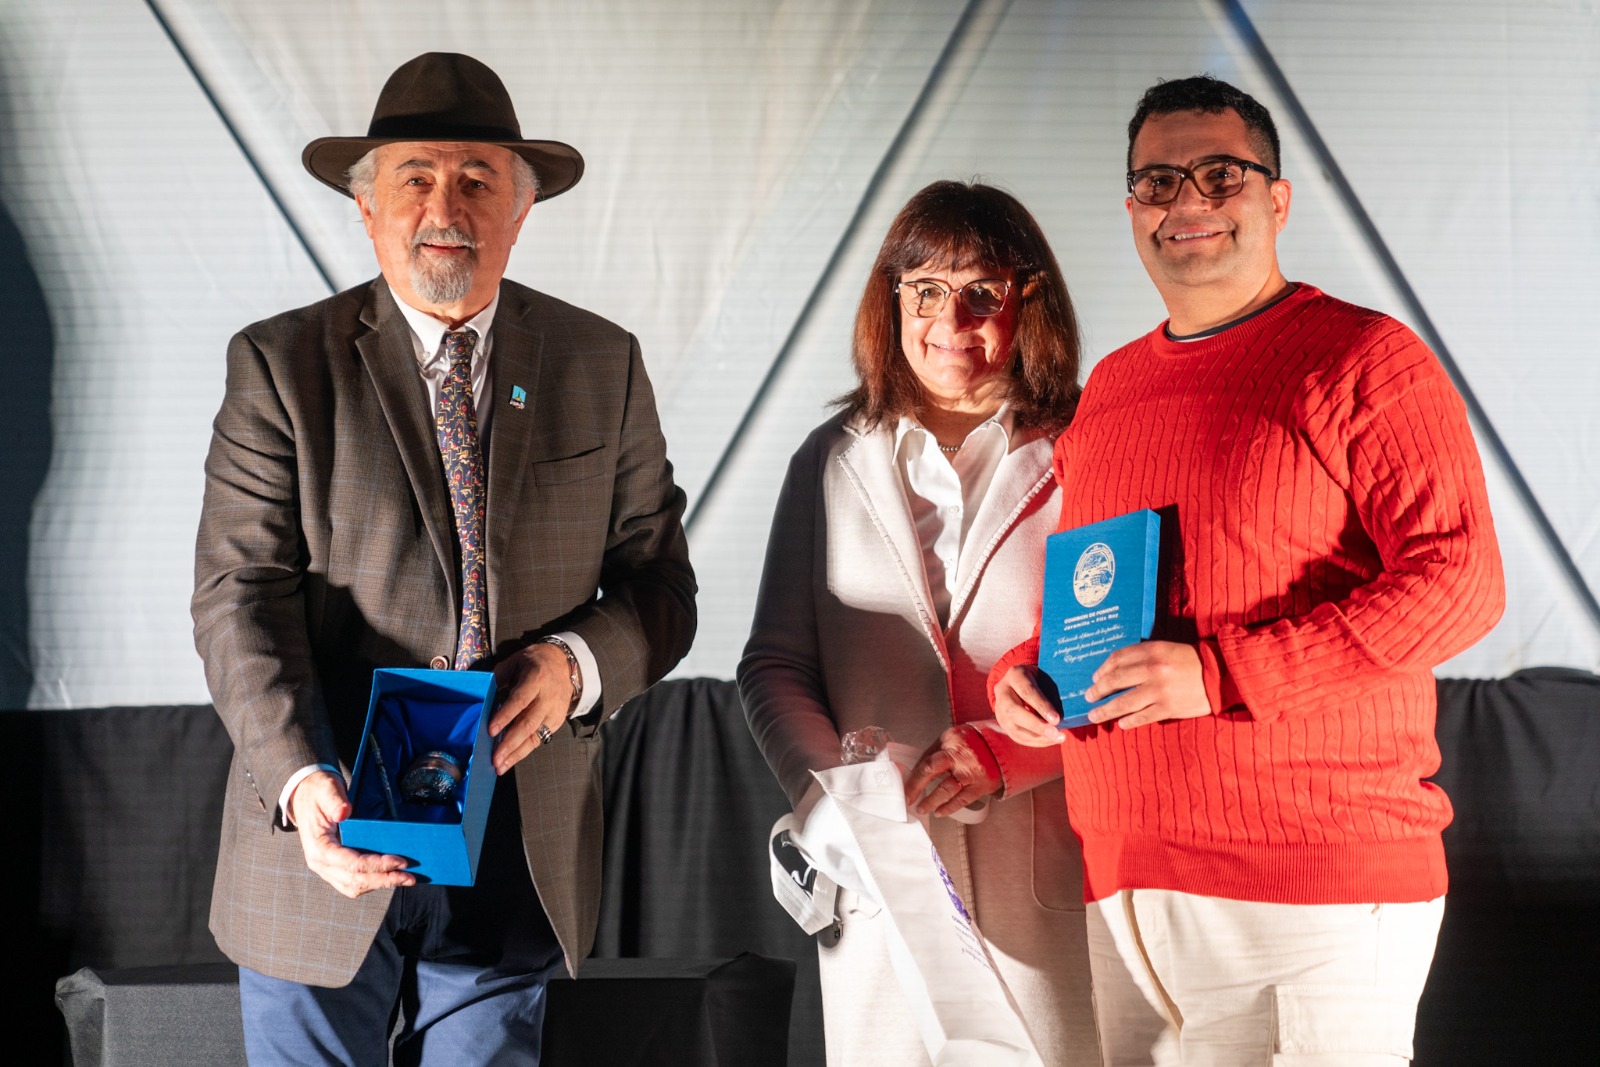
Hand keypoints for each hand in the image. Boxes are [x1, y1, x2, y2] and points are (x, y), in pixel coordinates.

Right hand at [287, 770, 413, 897]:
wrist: (305, 795)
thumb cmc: (318, 792)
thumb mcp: (327, 790)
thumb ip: (336, 801)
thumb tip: (344, 812)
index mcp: (318, 847)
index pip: (351, 864)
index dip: (377, 865)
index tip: (400, 861)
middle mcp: (320, 863)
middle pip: (354, 880)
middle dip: (384, 880)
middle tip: (410, 877)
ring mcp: (325, 868)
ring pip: (353, 887)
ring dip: (379, 884)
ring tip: (404, 878)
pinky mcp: (332, 868)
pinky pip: (351, 883)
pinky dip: (371, 882)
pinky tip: (388, 876)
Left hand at [489, 642, 575, 773]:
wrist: (564, 663)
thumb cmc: (535, 662)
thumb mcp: (515, 661)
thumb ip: (499, 676)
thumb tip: (481, 693)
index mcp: (536, 679)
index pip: (520, 700)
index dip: (505, 716)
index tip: (491, 730)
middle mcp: (547, 697)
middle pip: (528, 723)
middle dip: (510, 743)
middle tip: (495, 758)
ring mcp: (554, 712)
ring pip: (535, 736)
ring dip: (516, 753)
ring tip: (500, 766)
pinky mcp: (556, 722)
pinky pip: (539, 739)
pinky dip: (524, 751)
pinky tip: (510, 759)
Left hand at [904, 724, 1003, 817]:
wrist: (1005, 748)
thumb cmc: (976, 743)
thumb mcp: (955, 739)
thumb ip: (937, 752)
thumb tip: (917, 771)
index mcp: (950, 741)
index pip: (925, 759)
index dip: (913, 775)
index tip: (904, 786)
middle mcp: (959, 755)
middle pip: (930, 770)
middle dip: (915, 787)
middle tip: (908, 799)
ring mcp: (971, 771)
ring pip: (945, 789)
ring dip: (931, 801)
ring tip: (922, 808)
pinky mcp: (982, 785)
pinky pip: (961, 800)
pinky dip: (948, 808)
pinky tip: (939, 812)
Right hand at [993, 665, 1064, 746]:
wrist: (1019, 681)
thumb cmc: (1039, 677)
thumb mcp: (1044, 675)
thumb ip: (1051, 688)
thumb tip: (1070, 707)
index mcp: (1014, 675)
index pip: (1026, 692)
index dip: (1041, 706)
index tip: (1056, 719)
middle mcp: (1002, 692)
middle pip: (1014, 712)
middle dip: (1036, 725)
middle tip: (1055, 733)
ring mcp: (999, 709)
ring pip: (1014, 728)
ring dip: (1038, 737)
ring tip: (1057, 738)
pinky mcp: (1002, 723)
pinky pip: (1017, 736)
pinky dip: (1035, 741)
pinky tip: (1050, 740)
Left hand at [1085, 640, 1210, 728]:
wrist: (1221, 676)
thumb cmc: (1192, 661)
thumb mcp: (1167, 649)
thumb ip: (1144, 656)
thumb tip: (1117, 671)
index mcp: (1152, 651)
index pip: (1118, 658)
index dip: (1103, 669)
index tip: (1095, 678)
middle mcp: (1153, 670)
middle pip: (1115, 681)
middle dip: (1098, 691)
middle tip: (1089, 697)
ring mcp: (1159, 691)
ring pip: (1124, 703)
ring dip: (1105, 711)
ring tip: (1095, 715)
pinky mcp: (1168, 708)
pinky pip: (1142, 717)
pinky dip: (1128, 721)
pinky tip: (1121, 723)